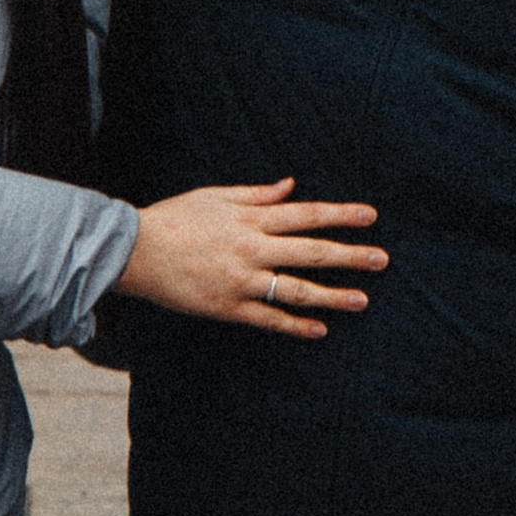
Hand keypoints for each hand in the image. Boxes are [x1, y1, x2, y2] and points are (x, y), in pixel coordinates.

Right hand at [116, 179, 384, 337]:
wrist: (134, 252)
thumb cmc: (174, 218)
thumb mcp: (214, 196)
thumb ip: (256, 194)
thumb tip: (290, 186)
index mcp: (250, 218)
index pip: (305, 214)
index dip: (339, 214)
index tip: (370, 216)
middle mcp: (251, 248)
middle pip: (310, 252)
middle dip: (349, 255)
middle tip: (382, 260)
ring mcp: (241, 281)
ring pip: (296, 289)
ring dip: (332, 295)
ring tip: (362, 299)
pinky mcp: (228, 307)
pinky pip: (268, 318)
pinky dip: (295, 325)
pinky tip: (320, 329)